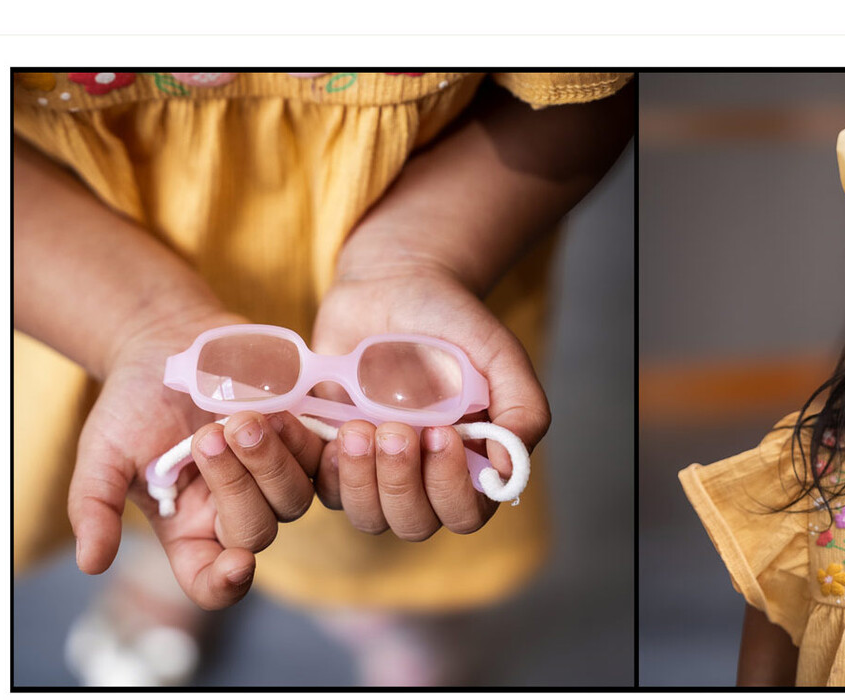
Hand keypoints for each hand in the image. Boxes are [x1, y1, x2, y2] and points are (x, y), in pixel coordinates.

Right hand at [67, 310, 305, 609]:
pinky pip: (323, 459)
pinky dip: (306, 439)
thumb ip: (95, 507)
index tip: (238, 564)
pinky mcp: (303, 444)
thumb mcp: (103, 453)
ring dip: (270, 460)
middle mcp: (236, 510)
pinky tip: (284, 411)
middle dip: (236, 486)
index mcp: (189, 529)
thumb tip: (91, 564)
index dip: (226, 585)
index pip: (211, 581)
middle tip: (208, 435)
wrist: (170, 342)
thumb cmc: (132, 404)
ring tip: (240, 417)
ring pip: (296, 497)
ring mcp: (274, 478)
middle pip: (258, 532)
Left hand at [310, 263, 549, 539]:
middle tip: (394, 428)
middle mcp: (424, 477)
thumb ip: (523, 410)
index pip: (466, 513)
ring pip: (367, 515)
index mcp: (470, 463)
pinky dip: (323, 465)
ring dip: (361, 479)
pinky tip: (332, 426)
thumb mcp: (501, 356)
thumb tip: (506, 471)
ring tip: (357, 426)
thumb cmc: (454, 323)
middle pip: (414, 523)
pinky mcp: (331, 455)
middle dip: (401, 482)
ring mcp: (375, 469)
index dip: (451, 488)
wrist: (393, 286)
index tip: (441, 433)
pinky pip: (320, 489)